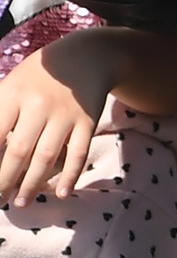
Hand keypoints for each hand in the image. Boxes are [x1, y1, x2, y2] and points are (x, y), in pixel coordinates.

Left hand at [0, 33, 110, 205]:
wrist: (86, 55)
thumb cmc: (37, 77)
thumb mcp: (9, 86)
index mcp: (13, 94)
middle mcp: (39, 104)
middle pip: (18, 151)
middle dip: (4, 182)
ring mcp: (66, 113)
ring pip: (46, 156)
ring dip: (31, 184)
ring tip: (20, 202)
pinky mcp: (88, 120)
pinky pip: (79, 152)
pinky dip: (71, 175)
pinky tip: (61, 193)